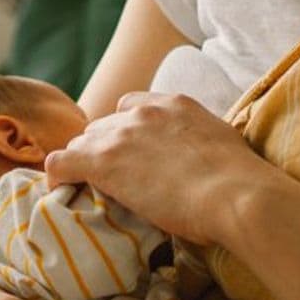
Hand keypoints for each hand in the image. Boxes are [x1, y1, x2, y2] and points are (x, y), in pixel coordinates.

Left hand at [43, 91, 265, 245]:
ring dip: (84, 164)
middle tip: (112, 180)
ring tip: (89, 190)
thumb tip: (199, 163)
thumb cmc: (242, 184)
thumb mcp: (221, 146)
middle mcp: (143, 112)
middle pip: (103, 126)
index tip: (129, 155)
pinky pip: (61, 162)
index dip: (125, 132)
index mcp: (174, 104)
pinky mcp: (102, 162)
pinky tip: (60, 191)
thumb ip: (198, 143)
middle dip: (103, 149)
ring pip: (82, 143)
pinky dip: (57, 176)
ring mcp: (121, 135)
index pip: (130, 107)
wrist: (236, 195)